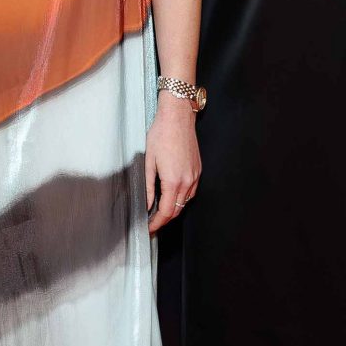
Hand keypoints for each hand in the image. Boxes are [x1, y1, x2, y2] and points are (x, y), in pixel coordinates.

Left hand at [144, 99, 201, 232]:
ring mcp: (195, 176)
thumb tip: (147, 203)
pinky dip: (180, 199)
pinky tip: (171, 196)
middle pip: (177, 210)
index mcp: (174, 180)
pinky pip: (190, 192)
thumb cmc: (161, 134)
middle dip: (164, 220)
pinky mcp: (198, 170)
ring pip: (185, 202)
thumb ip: (147, 186)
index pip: (166, 212)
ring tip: (159, 212)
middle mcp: (188, 181)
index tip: (149, 228)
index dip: (156, 223)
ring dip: (173, 210)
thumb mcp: (149, 161)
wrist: (178, 117)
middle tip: (151, 224)